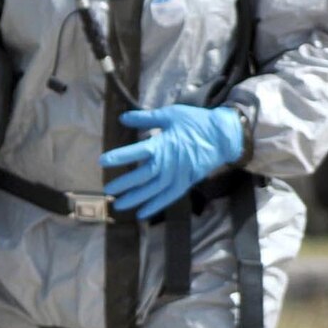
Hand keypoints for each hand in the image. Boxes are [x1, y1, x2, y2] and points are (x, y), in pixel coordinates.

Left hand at [100, 106, 243, 219]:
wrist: (224, 135)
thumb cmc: (196, 122)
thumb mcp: (171, 114)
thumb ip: (145, 118)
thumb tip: (122, 118)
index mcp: (163, 145)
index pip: (137, 151)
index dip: (119, 156)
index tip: (103, 161)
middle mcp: (169, 163)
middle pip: (143, 176)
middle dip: (124, 183)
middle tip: (107, 189)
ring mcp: (179, 175)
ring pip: (154, 190)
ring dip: (136, 198)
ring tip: (118, 205)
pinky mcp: (187, 182)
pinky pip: (169, 196)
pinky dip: (156, 206)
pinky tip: (142, 213)